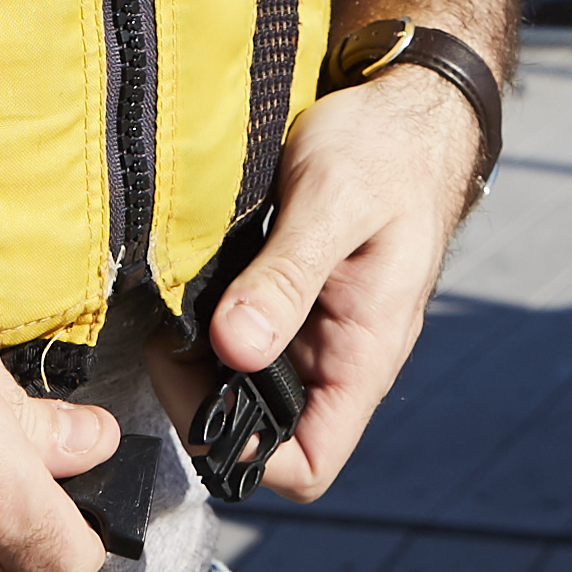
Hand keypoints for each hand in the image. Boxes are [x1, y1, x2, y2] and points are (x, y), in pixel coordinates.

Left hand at [158, 66, 483, 506]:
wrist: (407, 105)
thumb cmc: (385, 149)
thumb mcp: (332, 204)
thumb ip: (286, 278)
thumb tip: (233, 350)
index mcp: (364, 356)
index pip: (307, 465)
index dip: (244, 452)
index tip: (192, 383)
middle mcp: (339, 358)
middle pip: (263, 433)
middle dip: (203, 401)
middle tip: (164, 332)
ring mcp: (316, 332)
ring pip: (247, 387)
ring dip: (200, 361)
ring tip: (169, 306)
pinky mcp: (293, 300)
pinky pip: (244, 340)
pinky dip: (208, 325)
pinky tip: (186, 284)